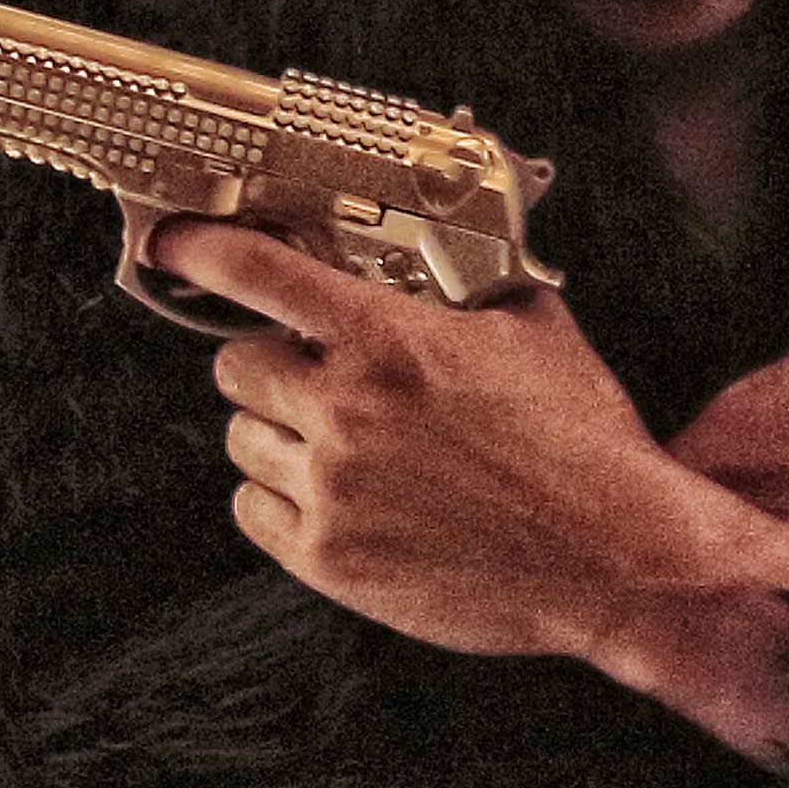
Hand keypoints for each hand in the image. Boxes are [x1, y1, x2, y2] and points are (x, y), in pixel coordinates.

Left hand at [155, 224, 788, 756]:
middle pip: (235, 364)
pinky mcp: (329, 560)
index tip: (172, 242)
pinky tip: (341, 495)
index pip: (259, 274)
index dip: (201, 248)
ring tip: (344, 443)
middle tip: (320, 376)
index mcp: (392, 340)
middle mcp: (346, 412)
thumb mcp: (534, 326)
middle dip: (271, 362)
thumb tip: (437, 227)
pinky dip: (282, 497)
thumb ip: (468, 274)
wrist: (616, 558)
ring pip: (241, 438)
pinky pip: (253, 508)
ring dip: (277, 431)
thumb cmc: (581, 439)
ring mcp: (332, 491)